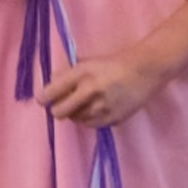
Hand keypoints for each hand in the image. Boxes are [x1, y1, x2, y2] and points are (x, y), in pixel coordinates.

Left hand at [38, 52, 164, 126]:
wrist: (145, 70)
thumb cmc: (114, 63)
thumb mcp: (88, 62)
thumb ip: (68, 73)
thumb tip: (51, 84)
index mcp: (81, 73)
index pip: (51, 92)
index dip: (43, 98)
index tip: (43, 99)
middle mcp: (90, 91)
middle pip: (59, 112)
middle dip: (58, 109)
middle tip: (63, 103)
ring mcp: (102, 107)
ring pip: (75, 120)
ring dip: (75, 113)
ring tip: (85, 103)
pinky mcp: (113, 119)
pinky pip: (91, 125)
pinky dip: (89, 119)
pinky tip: (97, 108)